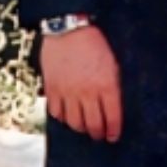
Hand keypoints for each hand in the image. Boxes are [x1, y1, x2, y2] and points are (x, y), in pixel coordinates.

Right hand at [41, 25, 121, 141]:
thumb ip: (113, 83)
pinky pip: (57, 114)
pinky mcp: (52, 91)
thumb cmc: (95, 42)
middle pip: (93, 124)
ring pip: (74, 123)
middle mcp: (87, 93)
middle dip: (98, 133)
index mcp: (106, 84)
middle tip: (100, 135)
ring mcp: (68, 93)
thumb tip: (114, 102)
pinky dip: (63, 118)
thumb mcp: (112, 61)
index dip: (114, 130)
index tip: (114, 136)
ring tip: (85, 127)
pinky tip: (68, 115)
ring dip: (81, 128)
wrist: (68, 30)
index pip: (112, 116)